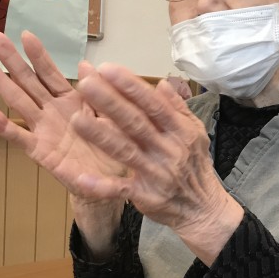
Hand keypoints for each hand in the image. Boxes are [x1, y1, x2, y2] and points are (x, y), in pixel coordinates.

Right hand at [0, 30, 126, 254]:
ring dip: (0, 83)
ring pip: (18, 102)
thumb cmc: (113, 146)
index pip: (51, 73)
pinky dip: (7, 128)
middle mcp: (52, 112)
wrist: (113, 181)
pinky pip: (22, 138)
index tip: (26, 34)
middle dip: (10, 59)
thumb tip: (88, 65)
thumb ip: (99, 93)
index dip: (38, 55)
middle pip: (28, 81)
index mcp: (70, 101)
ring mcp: (44, 130)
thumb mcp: (112, 115)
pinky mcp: (41, 152)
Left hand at [70, 64, 242, 264]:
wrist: (202, 209)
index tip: (107, 68)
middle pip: (136, 122)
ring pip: (125, 151)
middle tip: (86, 83)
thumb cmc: (195, 166)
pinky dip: (101, 185)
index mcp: (179, 131)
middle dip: (110, 102)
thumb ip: (177, 109)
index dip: (131, 86)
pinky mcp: (145, 196)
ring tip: (76, 120)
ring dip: (101, 136)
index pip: (153, 104)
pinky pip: (120, 189)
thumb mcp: (195, 133)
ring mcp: (156, 173)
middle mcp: (168, 149)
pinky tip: (81, 177)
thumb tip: (162, 83)